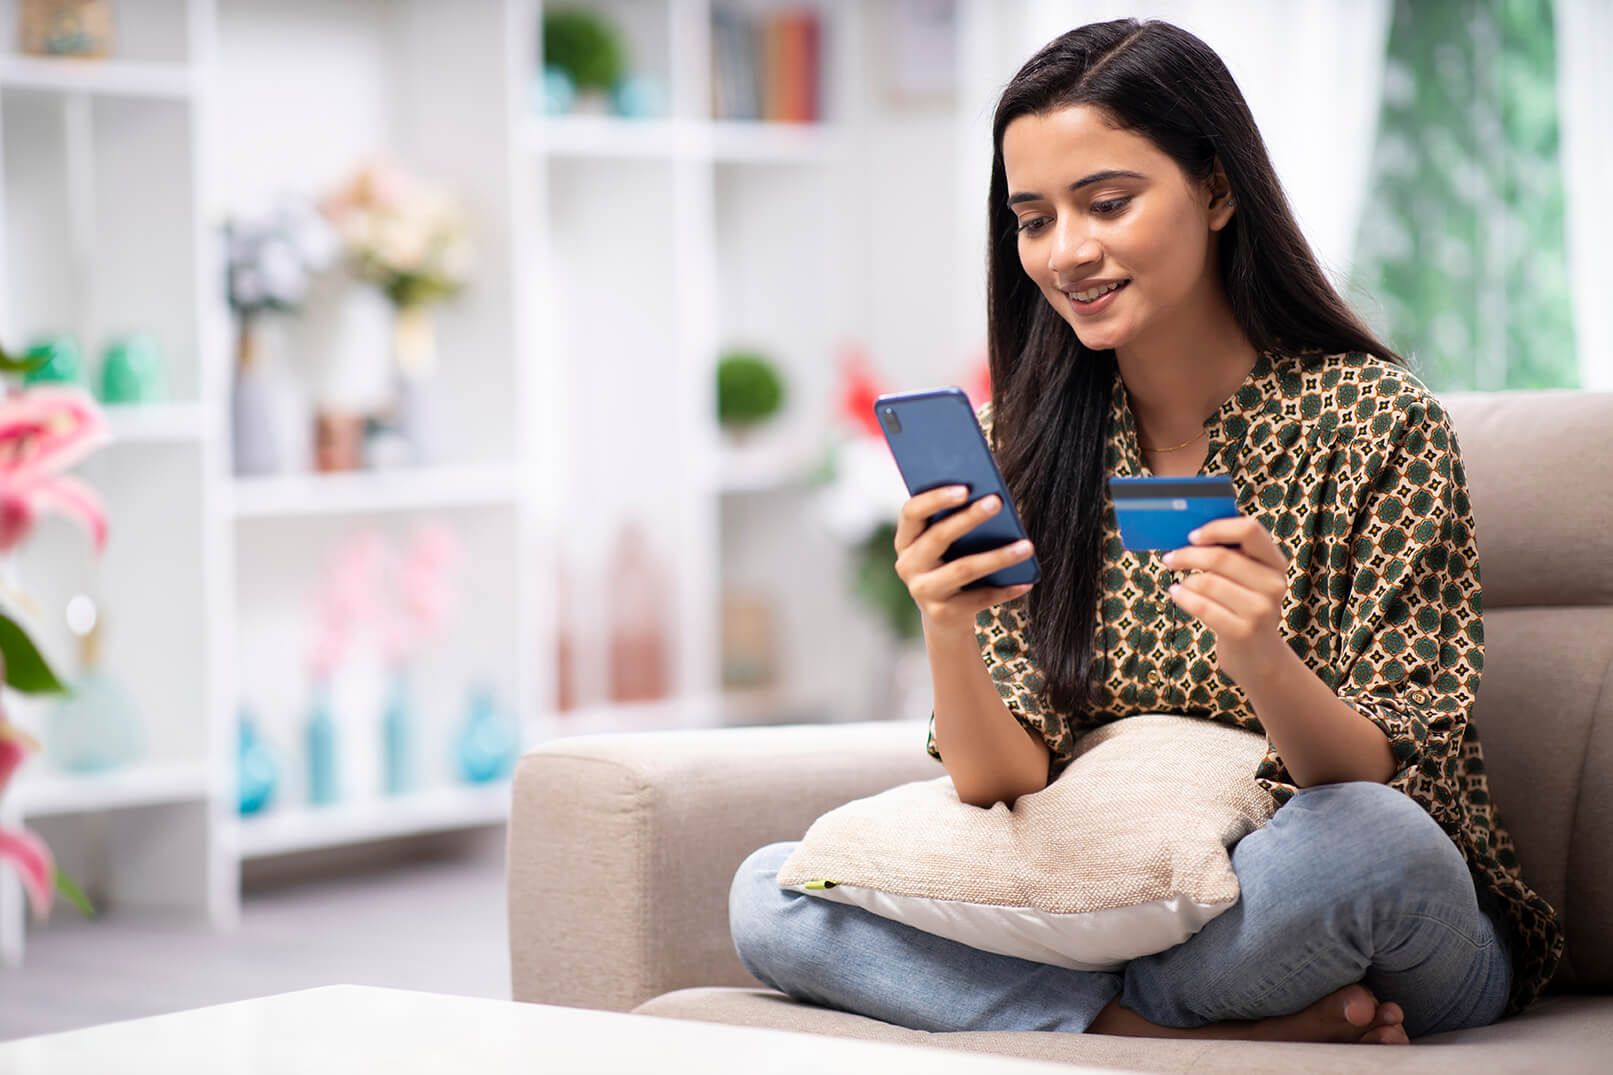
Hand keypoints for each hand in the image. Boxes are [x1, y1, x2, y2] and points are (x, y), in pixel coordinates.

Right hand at [894, 485, 1036, 636]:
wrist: (945, 615)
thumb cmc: (951, 563)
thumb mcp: (948, 544)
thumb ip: (958, 520)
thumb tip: (993, 500)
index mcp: (906, 540)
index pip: (912, 512)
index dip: (935, 499)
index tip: (965, 488)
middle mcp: (908, 565)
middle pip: (938, 537)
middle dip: (969, 518)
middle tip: (997, 502)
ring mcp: (923, 591)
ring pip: (963, 569)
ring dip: (998, 556)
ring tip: (1027, 546)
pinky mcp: (942, 613)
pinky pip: (979, 598)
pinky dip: (1005, 590)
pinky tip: (1026, 581)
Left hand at [1161, 515, 1292, 690]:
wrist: (1260, 659)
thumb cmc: (1244, 610)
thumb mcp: (1249, 580)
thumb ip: (1232, 556)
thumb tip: (1190, 533)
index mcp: (1276, 563)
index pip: (1250, 529)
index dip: (1217, 528)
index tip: (1192, 535)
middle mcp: (1274, 584)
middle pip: (1220, 557)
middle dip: (1187, 555)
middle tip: (1170, 558)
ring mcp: (1261, 610)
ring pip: (1208, 582)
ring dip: (1185, 580)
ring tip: (1178, 584)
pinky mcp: (1244, 631)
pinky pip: (1203, 607)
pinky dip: (1183, 598)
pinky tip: (1176, 594)